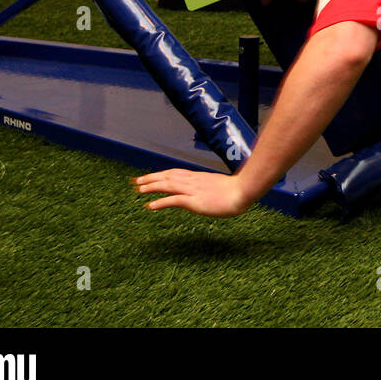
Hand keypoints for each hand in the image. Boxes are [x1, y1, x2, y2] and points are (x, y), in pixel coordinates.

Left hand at [133, 169, 252, 217]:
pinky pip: (174, 200)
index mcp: (198, 178)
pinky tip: (150, 206)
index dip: (160, 174)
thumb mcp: (220, 187)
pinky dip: (161, 202)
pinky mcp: (195, 201)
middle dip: (150, 178)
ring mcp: (193, 190)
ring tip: (139, 190)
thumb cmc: (237, 190)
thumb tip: (207, 192)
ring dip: (152, 187)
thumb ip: (210, 188)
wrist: (244, 191)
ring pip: (167, 185)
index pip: (175, 173)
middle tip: (136, 181)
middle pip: (167, 176)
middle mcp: (193, 181)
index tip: (149, 177)